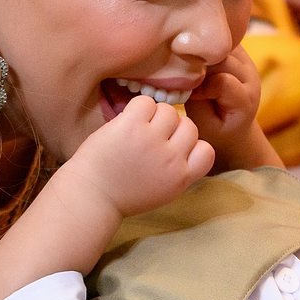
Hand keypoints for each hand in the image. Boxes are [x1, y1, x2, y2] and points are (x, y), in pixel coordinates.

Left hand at [62, 93, 213, 218]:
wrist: (91, 196)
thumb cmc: (124, 194)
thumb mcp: (163, 191)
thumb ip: (178, 170)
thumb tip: (186, 143)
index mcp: (181, 177)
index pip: (207, 151)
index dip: (193, 146)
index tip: (174, 150)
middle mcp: (171, 158)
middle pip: (189, 126)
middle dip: (172, 129)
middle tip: (150, 138)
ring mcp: (151, 141)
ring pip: (169, 111)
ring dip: (155, 116)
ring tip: (137, 130)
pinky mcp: (131, 126)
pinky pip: (145, 102)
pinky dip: (137, 108)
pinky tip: (127, 122)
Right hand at [186, 45, 278, 168]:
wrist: (233, 125)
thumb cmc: (215, 128)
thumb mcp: (204, 124)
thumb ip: (196, 101)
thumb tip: (184, 74)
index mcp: (245, 99)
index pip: (223, 82)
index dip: (202, 86)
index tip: (190, 95)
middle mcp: (250, 78)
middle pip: (221, 60)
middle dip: (200, 67)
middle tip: (186, 78)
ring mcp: (247, 62)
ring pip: (220, 46)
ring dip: (201, 55)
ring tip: (190, 70)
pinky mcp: (239, 52)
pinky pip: (220, 40)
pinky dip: (205, 47)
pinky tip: (196, 60)